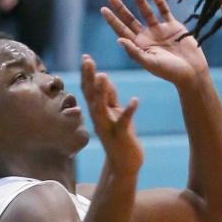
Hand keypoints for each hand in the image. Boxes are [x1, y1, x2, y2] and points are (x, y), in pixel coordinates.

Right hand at [80, 55, 142, 176]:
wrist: (124, 164)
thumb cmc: (120, 137)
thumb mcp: (114, 114)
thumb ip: (109, 97)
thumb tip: (103, 78)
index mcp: (98, 112)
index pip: (89, 90)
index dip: (87, 74)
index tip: (85, 57)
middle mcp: (99, 119)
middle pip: (91, 95)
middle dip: (89, 77)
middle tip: (87, 60)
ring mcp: (108, 128)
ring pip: (101, 108)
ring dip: (102, 92)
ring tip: (103, 75)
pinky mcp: (121, 136)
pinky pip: (124, 122)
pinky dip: (129, 111)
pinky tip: (136, 100)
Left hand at [101, 0, 207, 86]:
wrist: (193, 72)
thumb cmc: (171, 72)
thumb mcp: (150, 63)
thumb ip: (134, 52)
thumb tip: (118, 39)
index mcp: (140, 46)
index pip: (122, 30)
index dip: (112, 20)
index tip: (103, 9)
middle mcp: (148, 37)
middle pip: (130, 19)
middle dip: (120, 8)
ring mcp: (160, 31)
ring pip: (147, 12)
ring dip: (140, 1)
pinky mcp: (174, 27)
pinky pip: (165, 12)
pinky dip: (160, 4)